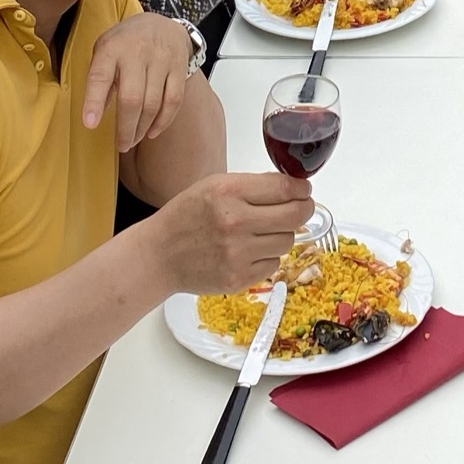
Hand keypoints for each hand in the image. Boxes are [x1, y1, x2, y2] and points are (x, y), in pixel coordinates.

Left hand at [82, 14, 194, 153]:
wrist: (161, 23)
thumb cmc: (126, 42)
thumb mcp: (104, 51)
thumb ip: (100, 79)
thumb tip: (96, 115)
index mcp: (111, 48)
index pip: (100, 77)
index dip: (94, 102)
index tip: (90, 124)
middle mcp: (137, 52)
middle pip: (132, 98)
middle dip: (125, 128)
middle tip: (121, 144)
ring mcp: (161, 59)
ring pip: (153, 103)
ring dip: (142, 128)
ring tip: (132, 140)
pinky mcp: (179, 68)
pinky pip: (173, 101)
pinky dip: (163, 121)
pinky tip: (152, 131)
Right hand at [154, 169, 312, 294]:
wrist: (160, 255)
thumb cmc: (186, 216)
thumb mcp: (214, 185)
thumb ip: (253, 185)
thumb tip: (293, 187)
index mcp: (229, 192)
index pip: (285, 188)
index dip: (302, 189)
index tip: (304, 191)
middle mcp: (235, 222)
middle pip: (295, 215)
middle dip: (303, 209)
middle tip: (300, 208)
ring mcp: (238, 253)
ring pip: (288, 241)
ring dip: (281, 235)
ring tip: (261, 232)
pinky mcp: (239, 279)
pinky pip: (273, 264)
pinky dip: (267, 257)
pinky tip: (248, 252)